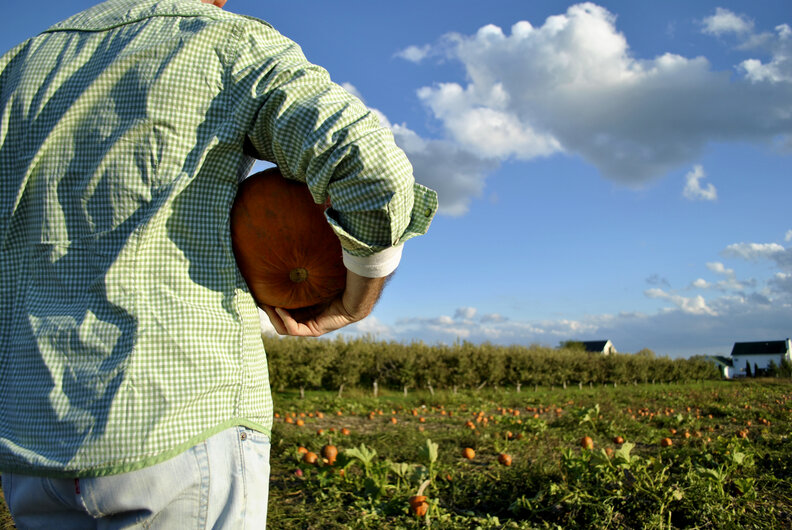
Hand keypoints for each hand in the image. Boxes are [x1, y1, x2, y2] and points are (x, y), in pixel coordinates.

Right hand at [262, 270, 388, 336]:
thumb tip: (291, 237)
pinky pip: (292, 329)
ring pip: (282, 326)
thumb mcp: (312, 269)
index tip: (258, 289)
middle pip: (278, 317)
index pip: (280, 306)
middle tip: (258, 297)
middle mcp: (306, 315)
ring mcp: (309, 325)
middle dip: (267, 309)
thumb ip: (301, 260)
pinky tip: (280, 307)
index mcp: (303, 303)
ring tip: (267, 303)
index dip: (268, 300)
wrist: (355, 286)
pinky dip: (283, 319)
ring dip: (272, 316)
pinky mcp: (313, 330)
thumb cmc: (336, 274)